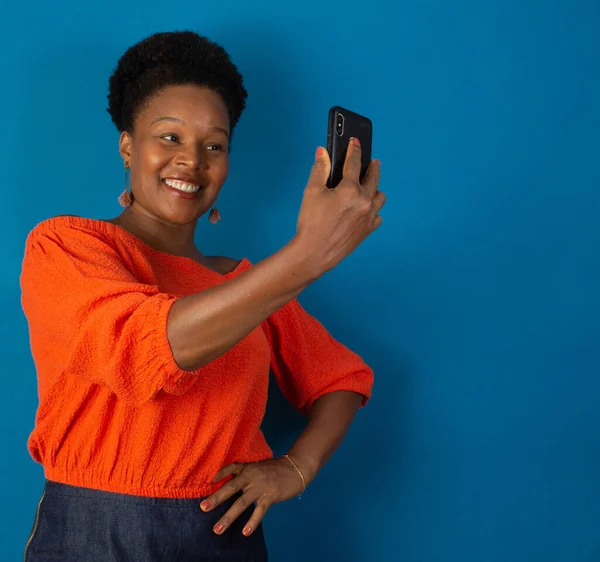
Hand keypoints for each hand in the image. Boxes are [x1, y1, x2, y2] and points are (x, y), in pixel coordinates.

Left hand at [200, 457, 306, 536]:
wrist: (295, 468)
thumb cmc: (275, 469)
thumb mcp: (258, 467)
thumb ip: (246, 474)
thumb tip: (231, 485)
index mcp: (247, 468)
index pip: (230, 469)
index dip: (218, 474)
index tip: (206, 482)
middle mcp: (251, 476)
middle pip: (230, 488)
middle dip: (216, 498)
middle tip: (203, 508)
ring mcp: (260, 486)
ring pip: (241, 503)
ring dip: (228, 517)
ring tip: (217, 529)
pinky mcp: (270, 496)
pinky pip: (259, 511)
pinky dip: (252, 522)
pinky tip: (245, 532)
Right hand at [293, 138, 384, 276]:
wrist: (315, 252)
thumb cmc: (311, 223)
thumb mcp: (311, 192)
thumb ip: (320, 169)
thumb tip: (323, 152)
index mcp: (350, 190)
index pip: (354, 163)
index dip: (354, 150)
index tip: (355, 142)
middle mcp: (364, 201)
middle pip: (374, 178)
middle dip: (372, 167)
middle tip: (373, 161)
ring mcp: (368, 217)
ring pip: (380, 197)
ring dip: (375, 189)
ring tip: (370, 186)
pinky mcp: (367, 230)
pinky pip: (377, 216)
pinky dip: (373, 210)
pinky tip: (367, 209)